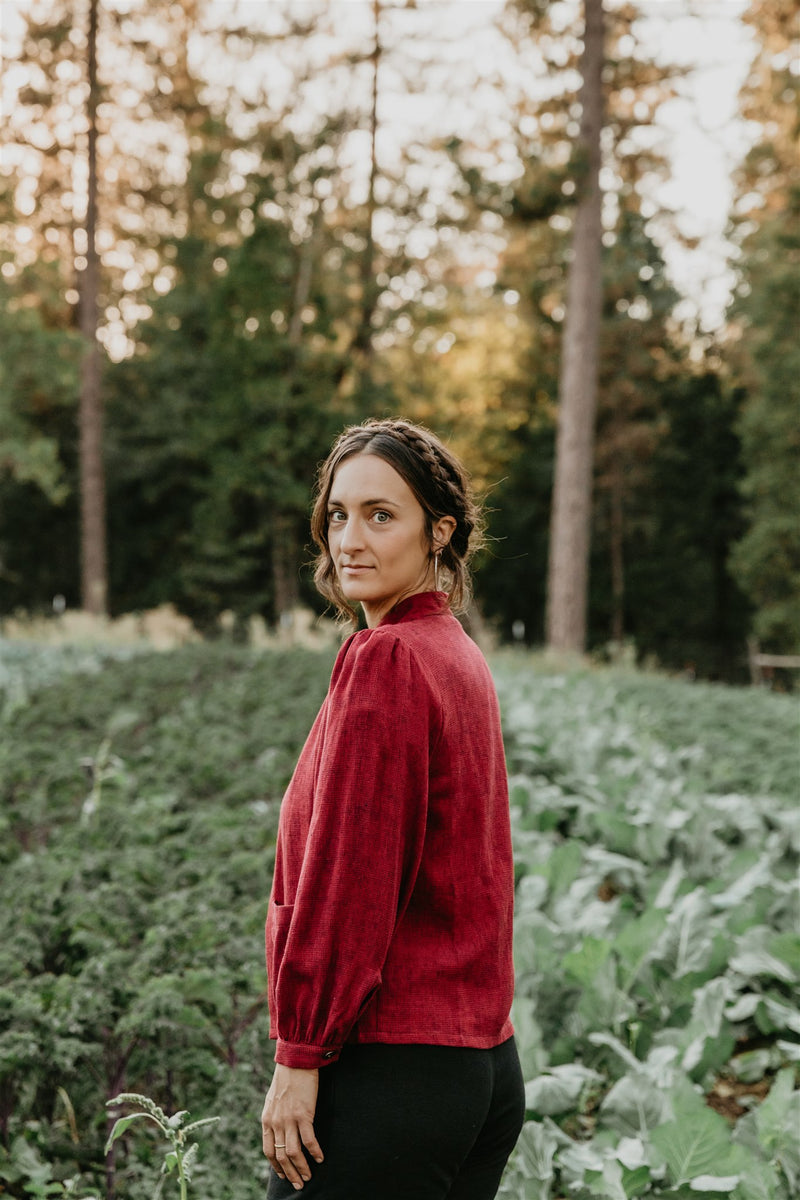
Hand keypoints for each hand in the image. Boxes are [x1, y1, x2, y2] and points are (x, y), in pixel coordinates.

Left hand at [261, 1064, 322, 1189]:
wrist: (296, 1060)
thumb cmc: (287, 1078)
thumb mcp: (273, 1100)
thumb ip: (274, 1117)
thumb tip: (278, 1131)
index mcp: (267, 1120)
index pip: (268, 1151)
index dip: (276, 1166)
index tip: (284, 1175)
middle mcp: (276, 1122)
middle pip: (281, 1156)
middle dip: (290, 1173)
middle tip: (299, 1184)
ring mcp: (289, 1119)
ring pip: (293, 1152)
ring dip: (302, 1167)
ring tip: (309, 1176)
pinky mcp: (303, 1114)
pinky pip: (309, 1140)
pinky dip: (314, 1152)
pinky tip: (320, 1158)